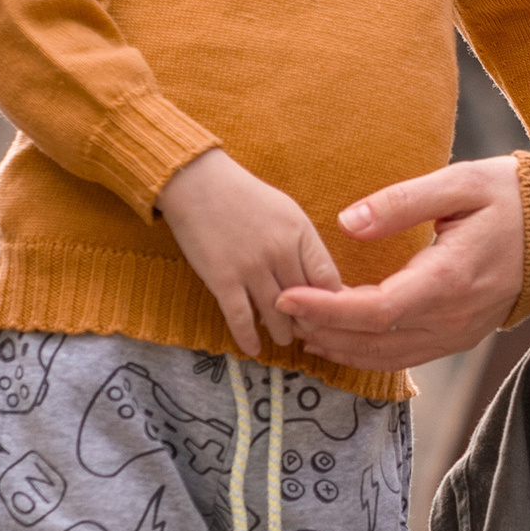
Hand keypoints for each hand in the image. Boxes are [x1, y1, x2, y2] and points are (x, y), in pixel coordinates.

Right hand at [157, 147, 339, 354]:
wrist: (196, 182)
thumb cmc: (245, 196)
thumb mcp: (287, 212)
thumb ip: (305, 246)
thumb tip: (322, 282)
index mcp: (301, 233)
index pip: (330, 280)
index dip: (333, 303)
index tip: (331, 314)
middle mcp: (280, 252)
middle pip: (307, 303)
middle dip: (310, 323)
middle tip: (309, 334)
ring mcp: (251, 268)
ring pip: (277, 316)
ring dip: (283, 333)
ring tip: (285, 339)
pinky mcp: (223, 280)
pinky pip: (241, 319)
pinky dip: (249, 338)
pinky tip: (253, 348)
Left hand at [276, 153, 527, 368]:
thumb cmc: (515, 200)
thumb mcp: (459, 184)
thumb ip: (401, 203)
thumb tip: (347, 223)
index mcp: (450, 279)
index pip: (375, 311)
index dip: (326, 310)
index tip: (289, 296)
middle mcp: (454, 317)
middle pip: (374, 343)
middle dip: (324, 331)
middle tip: (282, 311)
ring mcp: (460, 333)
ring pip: (388, 357)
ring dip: (342, 348)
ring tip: (303, 329)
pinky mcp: (461, 337)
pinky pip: (407, 356)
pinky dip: (369, 352)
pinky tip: (344, 337)